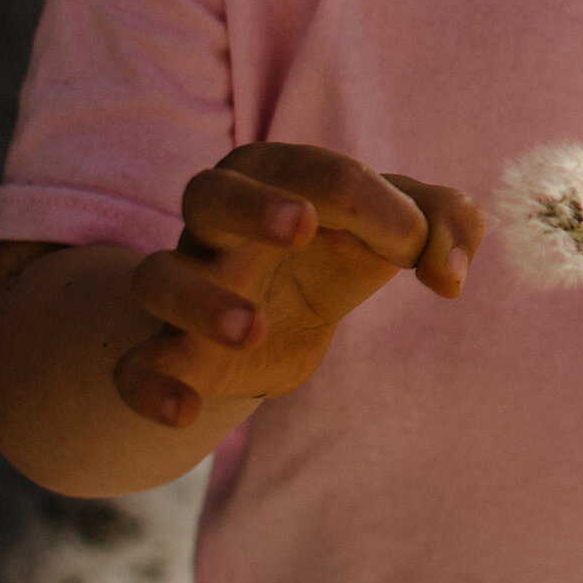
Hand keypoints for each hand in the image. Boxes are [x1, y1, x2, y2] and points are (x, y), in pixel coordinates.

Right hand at [115, 143, 485, 428]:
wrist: (283, 322)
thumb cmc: (346, 250)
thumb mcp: (407, 228)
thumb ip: (449, 226)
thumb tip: (449, 278)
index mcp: (277, 174)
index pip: (312, 170)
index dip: (367, 202)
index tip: (413, 247)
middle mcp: (218, 223)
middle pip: (208, 192)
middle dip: (252, 205)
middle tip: (305, 227)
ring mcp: (188, 286)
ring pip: (158, 277)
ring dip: (199, 301)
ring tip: (253, 328)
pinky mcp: (170, 352)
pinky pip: (133, 365)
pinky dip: (148, 386)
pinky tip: (184, 412)